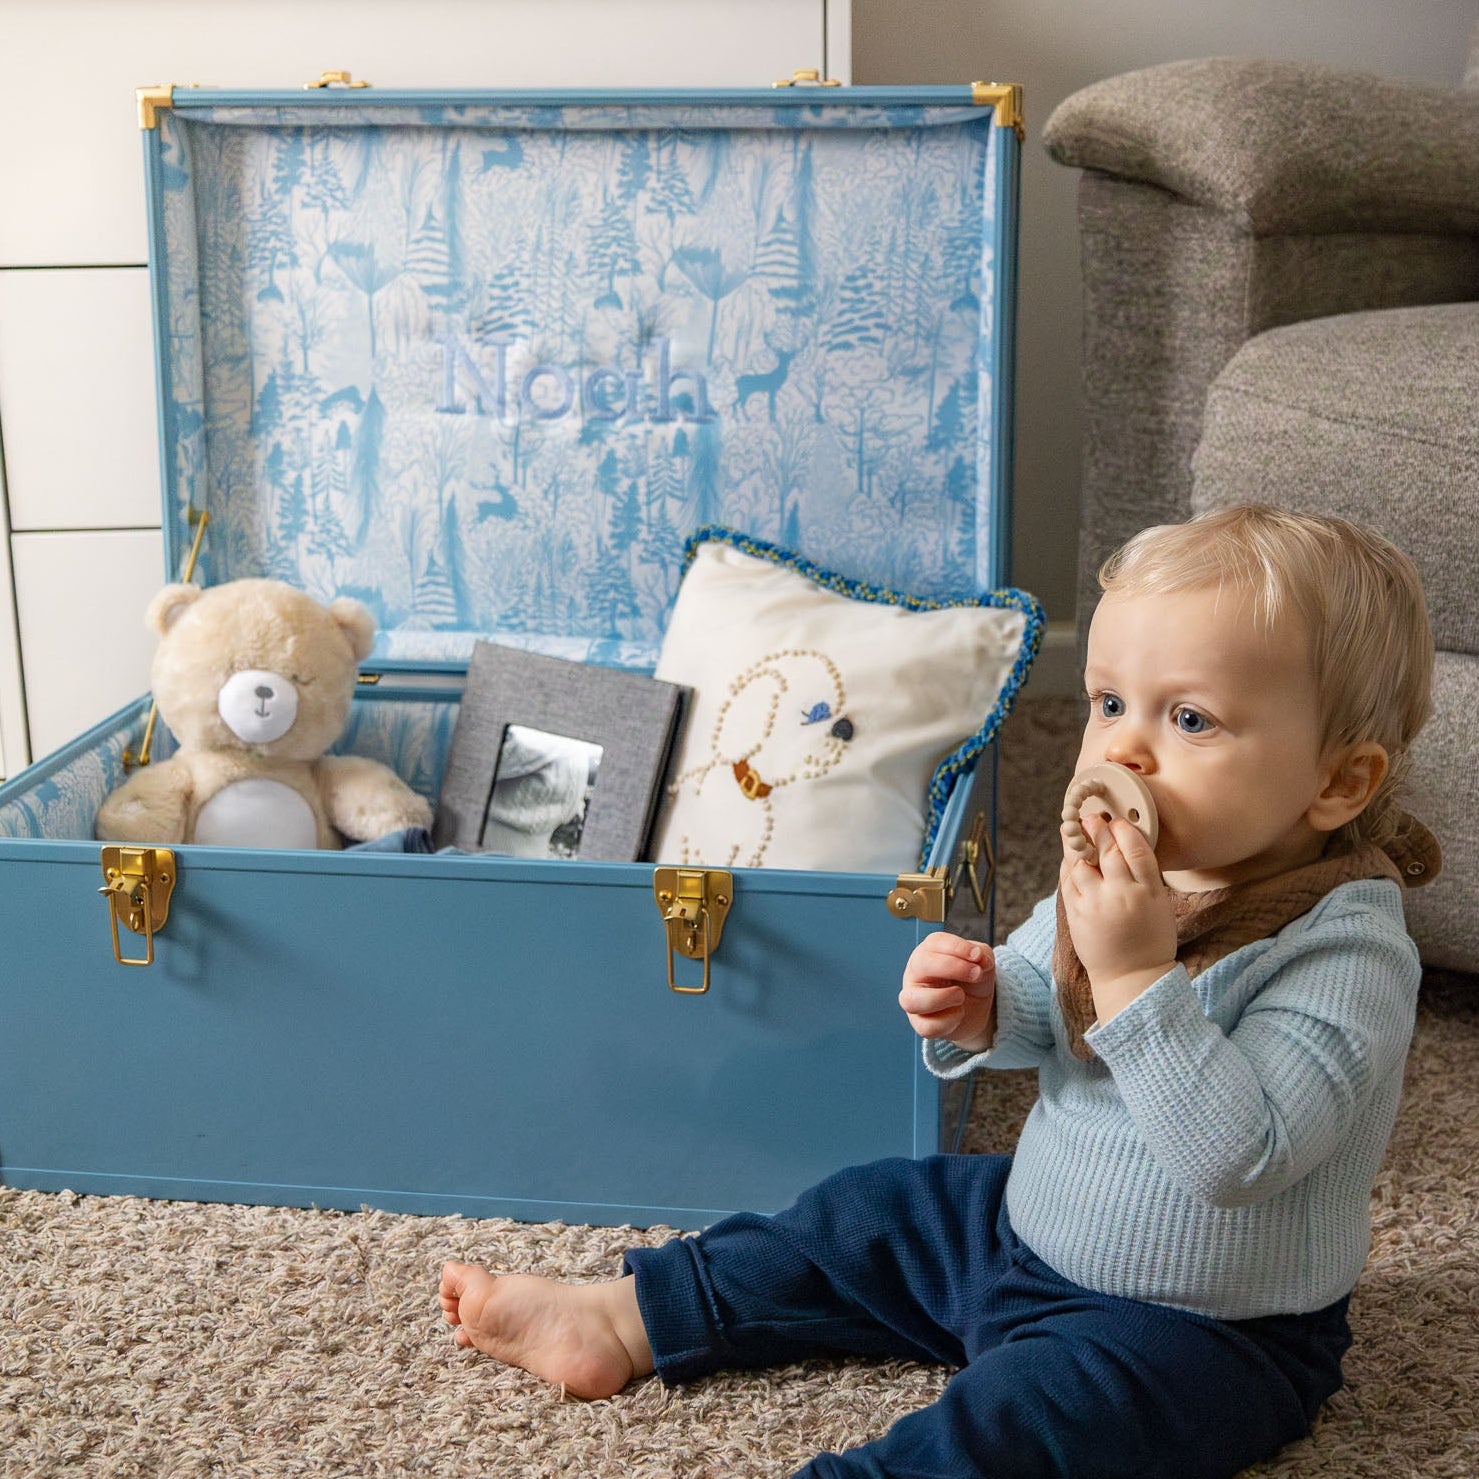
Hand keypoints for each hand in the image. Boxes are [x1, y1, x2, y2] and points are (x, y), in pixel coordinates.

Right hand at [899, 932, 995, 1051]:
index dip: (957, 947)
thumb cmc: (971, 979)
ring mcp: (914, 999)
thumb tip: (978, 958)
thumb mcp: (982, 961)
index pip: (934, 942)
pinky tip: (959, 1013)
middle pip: (920, 964)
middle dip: (952, 967)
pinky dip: (949, 1021)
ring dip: (942, 997)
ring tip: (961, 996)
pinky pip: (927, 1026)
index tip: (977, 956)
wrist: (977, 1008)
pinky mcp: (919, 1023)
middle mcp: (916, 973)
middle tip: (975, 974)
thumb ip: (981, 954)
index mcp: (929, 952)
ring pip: (911, 1000)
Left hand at [1059, 813, 1176, 1025]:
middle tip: (1092, 816)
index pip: (1135, 850)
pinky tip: (1070, 857)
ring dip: (1076, 843)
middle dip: (1097, 829)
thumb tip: (1124, 845)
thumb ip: (1143, 877)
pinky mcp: (1076, 914)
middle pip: (1106, 851)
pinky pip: (1068, 881)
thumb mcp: (1159, 906)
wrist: (1132, 978)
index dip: (1123, 830)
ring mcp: (1096, 904)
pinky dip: (1068, 865)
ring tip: (1076, 830)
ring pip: (1081, 863)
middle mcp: (1121, 895)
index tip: (1117, 821)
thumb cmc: (1150, 941)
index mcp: (1148, 892)